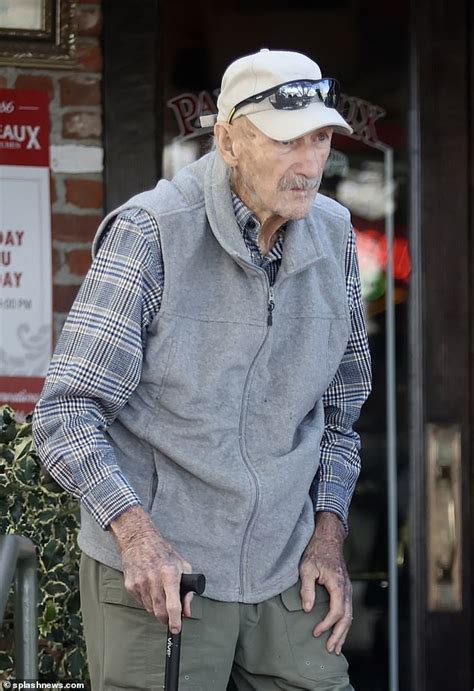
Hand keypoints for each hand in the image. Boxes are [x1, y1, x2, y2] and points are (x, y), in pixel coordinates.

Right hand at [109, 506, 191, 632]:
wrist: (138, 540)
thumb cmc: (164, 553)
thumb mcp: (183, 567)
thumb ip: (187, 592)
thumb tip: (187, 613)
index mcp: (169, 573)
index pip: (173, 604)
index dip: (175, 621)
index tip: (177, 629)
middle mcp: (153, 579)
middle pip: (160, 612)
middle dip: (167, 619)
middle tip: (171, 617)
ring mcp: (140, 583)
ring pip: (150, 609)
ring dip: (157, 608)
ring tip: (160, 593)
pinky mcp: (130, 586)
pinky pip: (141, 603)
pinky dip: (148, 601)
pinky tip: (150, 587)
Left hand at [299, 511, 351, 654]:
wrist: (328, 539)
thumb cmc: (316, 551)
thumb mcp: (306, 567)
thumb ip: (307, 589)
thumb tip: (307, 609)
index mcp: (338, 584)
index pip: (336, 611)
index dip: (327, 624)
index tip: (316, 632)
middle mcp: (346, 589)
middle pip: (347, 618)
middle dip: (339, 635)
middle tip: (330, 649)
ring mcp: (348, 589)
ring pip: (349, 615)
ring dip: (343, 632)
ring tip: (336, 647)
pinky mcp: (345, 590)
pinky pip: (347, 610)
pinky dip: (343, 623)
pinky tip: (338, 632)